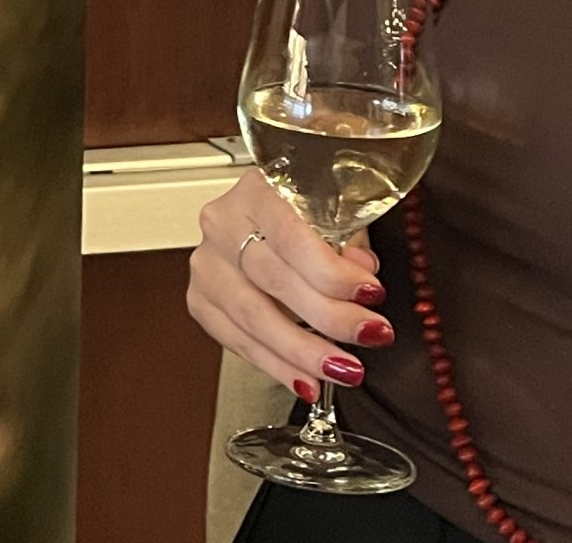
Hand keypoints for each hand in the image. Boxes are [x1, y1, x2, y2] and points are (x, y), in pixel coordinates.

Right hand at [186, 170, 393, 401]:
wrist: (260, 222)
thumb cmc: (299, 216)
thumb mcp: (332, 214)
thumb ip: (349, 242)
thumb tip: (363, 272)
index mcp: (255, 192)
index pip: (291, 236)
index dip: (332, 271)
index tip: (370, 294)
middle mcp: (222, 225)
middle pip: (273, 279)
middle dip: (328, 317)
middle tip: (368, 335)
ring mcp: (207, 265)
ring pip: (252, 318)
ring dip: (303, 351)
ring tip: (341, 368)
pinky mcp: (201, 301)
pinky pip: (238, 341)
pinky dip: (276, 365)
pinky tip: (305, 378)